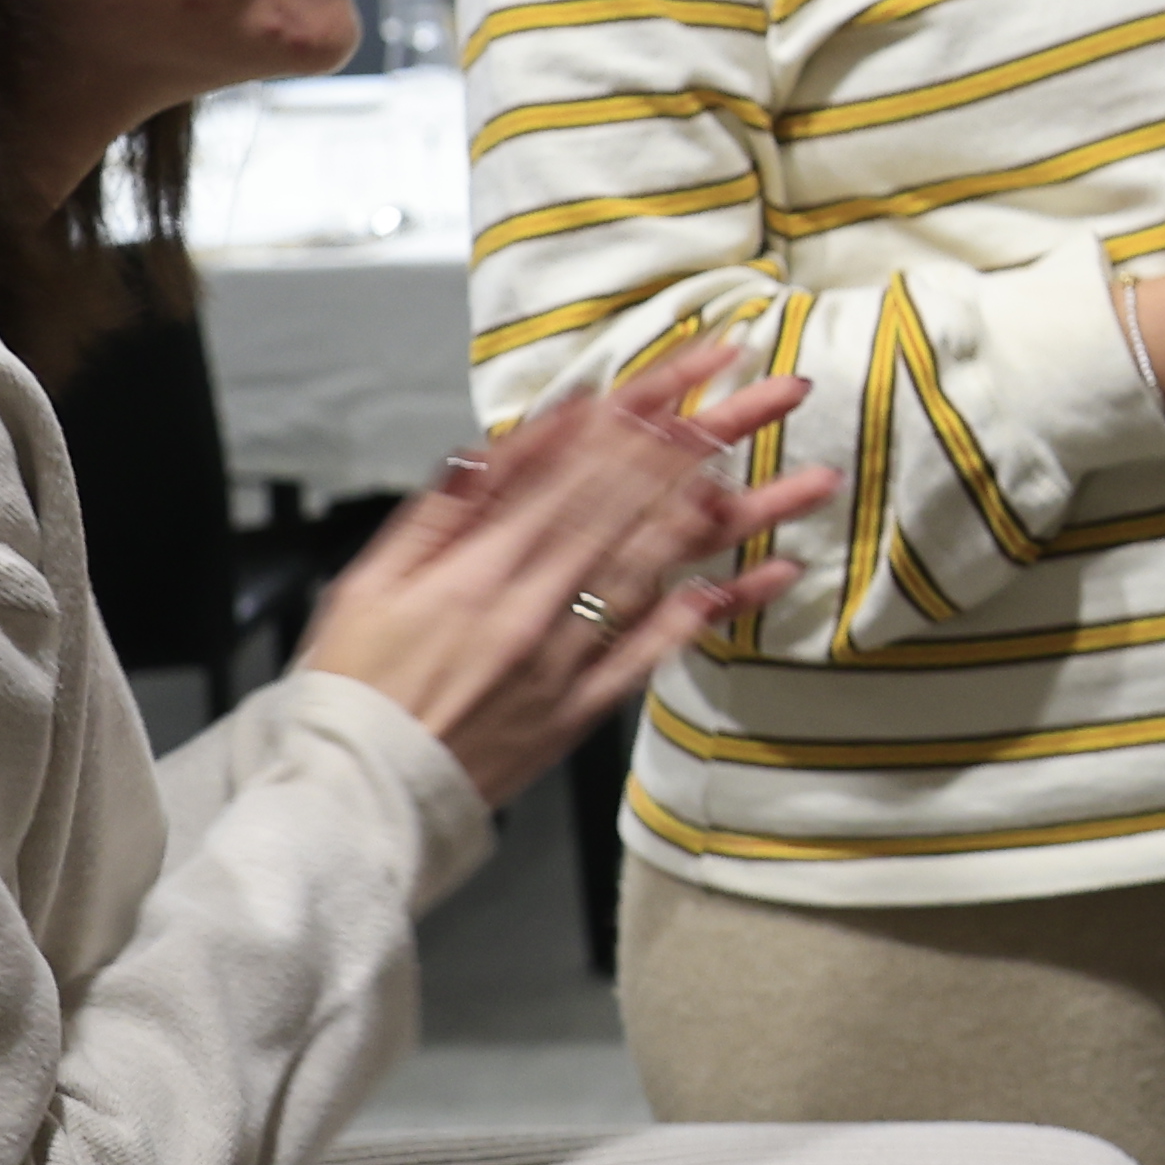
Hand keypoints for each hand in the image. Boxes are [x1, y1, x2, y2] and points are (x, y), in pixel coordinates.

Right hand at [293, 336, 829, 805]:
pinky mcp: (584, 706)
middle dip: (714, 438)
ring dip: (742, 515)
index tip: (704, 365)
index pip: (583, 463)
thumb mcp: (372, 579)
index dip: (648, 408)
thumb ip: (444, 509)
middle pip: (640, 500)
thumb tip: (503, 445)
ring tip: (809, 477)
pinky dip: (719, 608)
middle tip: (781, 392)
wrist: (356, 798)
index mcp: (481, 563)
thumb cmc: (355, 686)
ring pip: (666, 565)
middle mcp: (535, 602)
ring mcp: (567, 656)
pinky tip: (771, 574)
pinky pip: (663, 648)